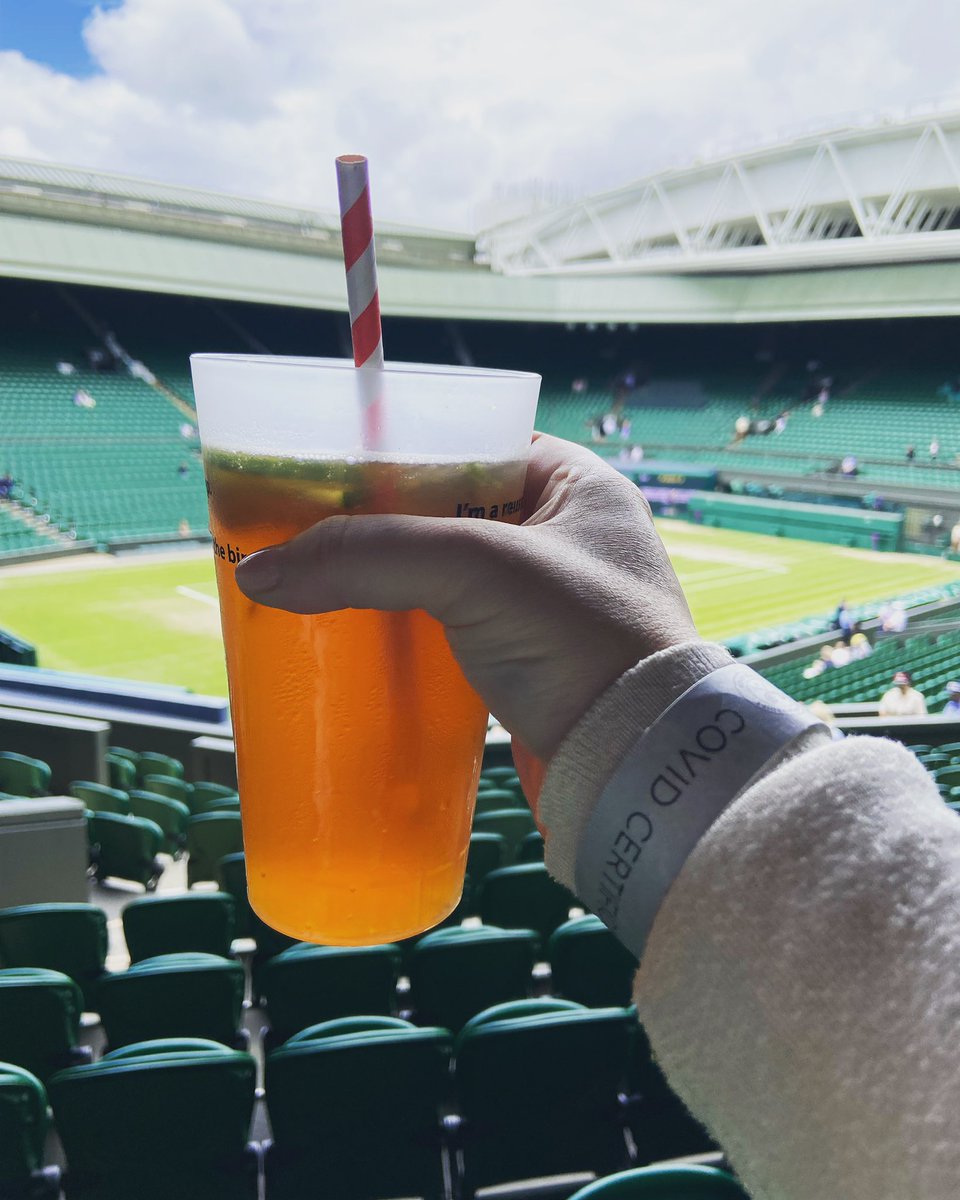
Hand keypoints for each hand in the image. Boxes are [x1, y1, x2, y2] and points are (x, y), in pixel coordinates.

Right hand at [236, 433, 696, 761]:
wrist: (638, 764)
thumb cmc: (583, 642)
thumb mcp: (477, 571)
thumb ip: (372, 557)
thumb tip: (261, 572)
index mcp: (577, 484)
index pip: (472, 442)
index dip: (401, 451)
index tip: (334, 464)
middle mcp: (564, 534)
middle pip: (448, 509)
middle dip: (381, 521)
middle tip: (312, 524)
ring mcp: (544, 600)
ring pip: (444, 570)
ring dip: (388, 577)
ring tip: (318, 574)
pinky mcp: (524, 656)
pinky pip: (449, 622)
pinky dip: (405, 624)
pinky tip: (355, 630)